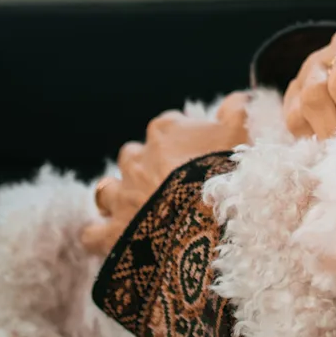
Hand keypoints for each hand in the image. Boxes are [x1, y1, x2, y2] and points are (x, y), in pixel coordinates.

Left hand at [80, 92, 249, 254]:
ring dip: (119, 196)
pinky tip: (109, 238)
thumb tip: (237, 98)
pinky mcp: (112, 233)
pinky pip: (93, 233)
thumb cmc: (227, 173)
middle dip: (146, 166)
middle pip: (134, 155)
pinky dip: (98, 234)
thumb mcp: (242, 133)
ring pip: (108, 188)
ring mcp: (122, 195)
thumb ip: (238, 110)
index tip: (199, 153)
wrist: (209, 223)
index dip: (183, 139)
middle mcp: (137, 158)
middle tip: (171, 185)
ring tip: (136, 208)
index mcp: (165, 131)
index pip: (169, 125)